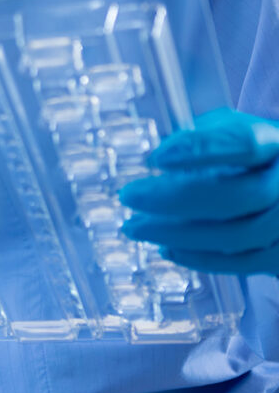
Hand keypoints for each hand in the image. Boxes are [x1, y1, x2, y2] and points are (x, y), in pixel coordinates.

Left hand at [119, 108, 278, 274]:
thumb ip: (200, 139)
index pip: (244, 143)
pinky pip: (242, 263)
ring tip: (133, 226)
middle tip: (127, 196)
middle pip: (236, 197)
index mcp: (276, 142)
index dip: (199, 151)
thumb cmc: (253, 153)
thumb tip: (158, 161)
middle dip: (174, 200)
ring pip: (236, 236)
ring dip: (177, 234)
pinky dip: (200, 258)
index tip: (155, 159)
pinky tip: (165, 248)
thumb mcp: (232, 129)